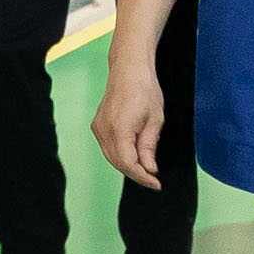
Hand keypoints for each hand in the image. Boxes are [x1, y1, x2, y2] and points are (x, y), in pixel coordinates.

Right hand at [91, 58, 164, 188]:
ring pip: (112, 157)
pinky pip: (108, 148)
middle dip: (136, 174)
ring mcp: (98, 127)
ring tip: (146, 170)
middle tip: (153, 180)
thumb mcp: (155, 120)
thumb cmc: (144, 89)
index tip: (156, 184)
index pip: (128, 164)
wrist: (129, 69)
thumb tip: (149, 169)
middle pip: (118, 163)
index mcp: (120, 129)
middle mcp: (104, 130)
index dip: (143, 177)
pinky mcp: (97, 125)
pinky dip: (120, 155)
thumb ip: (149, 147)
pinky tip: (134, 156)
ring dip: (128, 166)